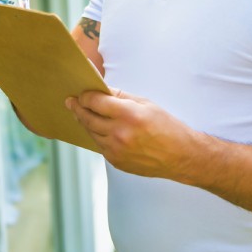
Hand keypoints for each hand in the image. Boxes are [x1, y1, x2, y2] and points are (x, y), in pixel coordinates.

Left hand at [65, 89, 198, 177]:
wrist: (181, 156)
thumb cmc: (166, 126)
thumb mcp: (146, 103)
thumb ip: (121, 96)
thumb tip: (101, 89)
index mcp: (129, 115)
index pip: (95, 102)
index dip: (85, 96)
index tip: (81, 93)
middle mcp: (120, 134)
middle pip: (88, 118)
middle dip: (78, 108)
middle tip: (70, 102)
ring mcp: (116, 150)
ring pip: (91, 133)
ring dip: (86, 122)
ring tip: (82, 114)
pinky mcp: (116, 162)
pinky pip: (99, 146)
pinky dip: (97, 136)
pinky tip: (98, 129)